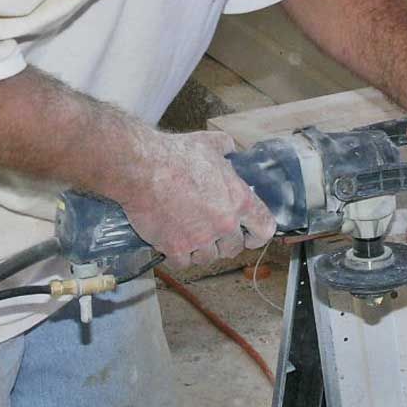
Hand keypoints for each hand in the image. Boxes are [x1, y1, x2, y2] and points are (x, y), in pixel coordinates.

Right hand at [120, 130, 274, 269]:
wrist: (142, 168)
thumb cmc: (175, 154)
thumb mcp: (209, 144)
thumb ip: (225, 148)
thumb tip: (230, 148)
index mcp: (238, 199)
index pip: (264, 228)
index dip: (258, 235)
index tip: (250, 237)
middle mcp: (224, 223)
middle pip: (234, 248)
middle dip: (223, 243)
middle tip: (210, 233)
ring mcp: (201, 238)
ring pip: (208, 258)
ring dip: (200, 250)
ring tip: (189, 234)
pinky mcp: (177, 248)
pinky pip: (184, 263)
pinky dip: (178, 255)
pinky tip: (172, 241)